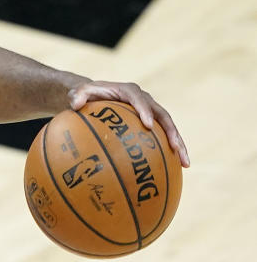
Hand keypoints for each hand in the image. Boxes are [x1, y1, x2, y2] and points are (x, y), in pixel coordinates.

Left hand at [69, 81, 189, 167]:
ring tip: (185, 163)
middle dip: (171, 132)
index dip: (145, 111)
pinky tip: (175, 170)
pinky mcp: (151, 124)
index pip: (140, 100)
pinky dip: (169, 152)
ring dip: (179, 145)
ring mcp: (151, 113)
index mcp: (130, 92)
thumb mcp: (79, 93)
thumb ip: (77, 96)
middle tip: (176, 148)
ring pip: (169, 129)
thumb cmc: (87, 96)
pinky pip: (163, 138)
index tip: (147, 125)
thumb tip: (75, 104)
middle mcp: (145, 101)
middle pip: (163, 116)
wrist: (96, 96)